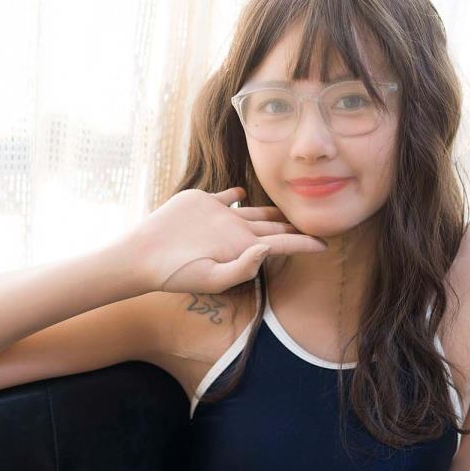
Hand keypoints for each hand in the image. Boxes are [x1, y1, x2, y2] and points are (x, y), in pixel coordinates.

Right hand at [124, 186, 326, 294]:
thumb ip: (242, 267)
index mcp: (242, 249)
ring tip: (292, 206)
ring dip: (274, 208)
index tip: (325, 245)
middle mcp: (236, 231)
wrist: (144, 255)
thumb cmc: (177, 274)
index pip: (281, 244)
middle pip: (274, 226)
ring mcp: (221, 215)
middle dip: (295, 226)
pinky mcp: (204, 201)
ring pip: (256, 209)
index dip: (304, 244)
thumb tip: (267, 249)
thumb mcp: (211, 278)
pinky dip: (239, 193)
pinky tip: (247, 192)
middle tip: (319, 221)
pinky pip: (229, 195)